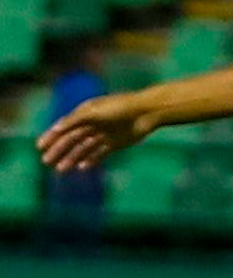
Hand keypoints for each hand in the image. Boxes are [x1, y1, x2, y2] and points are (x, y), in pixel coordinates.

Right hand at [37, 94, 156, 171]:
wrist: (148, 112)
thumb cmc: (120, 108)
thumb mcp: (95, 112)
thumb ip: (75, 119)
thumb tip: (56, 127)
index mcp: (86, 113)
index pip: (64, 127)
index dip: (51, 136)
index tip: (39, 147)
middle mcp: (93, 123)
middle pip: (72, 139)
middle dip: (59, 150)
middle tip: (46, 162)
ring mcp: (105, 134)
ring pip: (84, 148)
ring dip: (72, 158)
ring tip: (61, 169)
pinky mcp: (116, 143)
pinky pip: (100, 153)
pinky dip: (90, 160)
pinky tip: (81, 168)